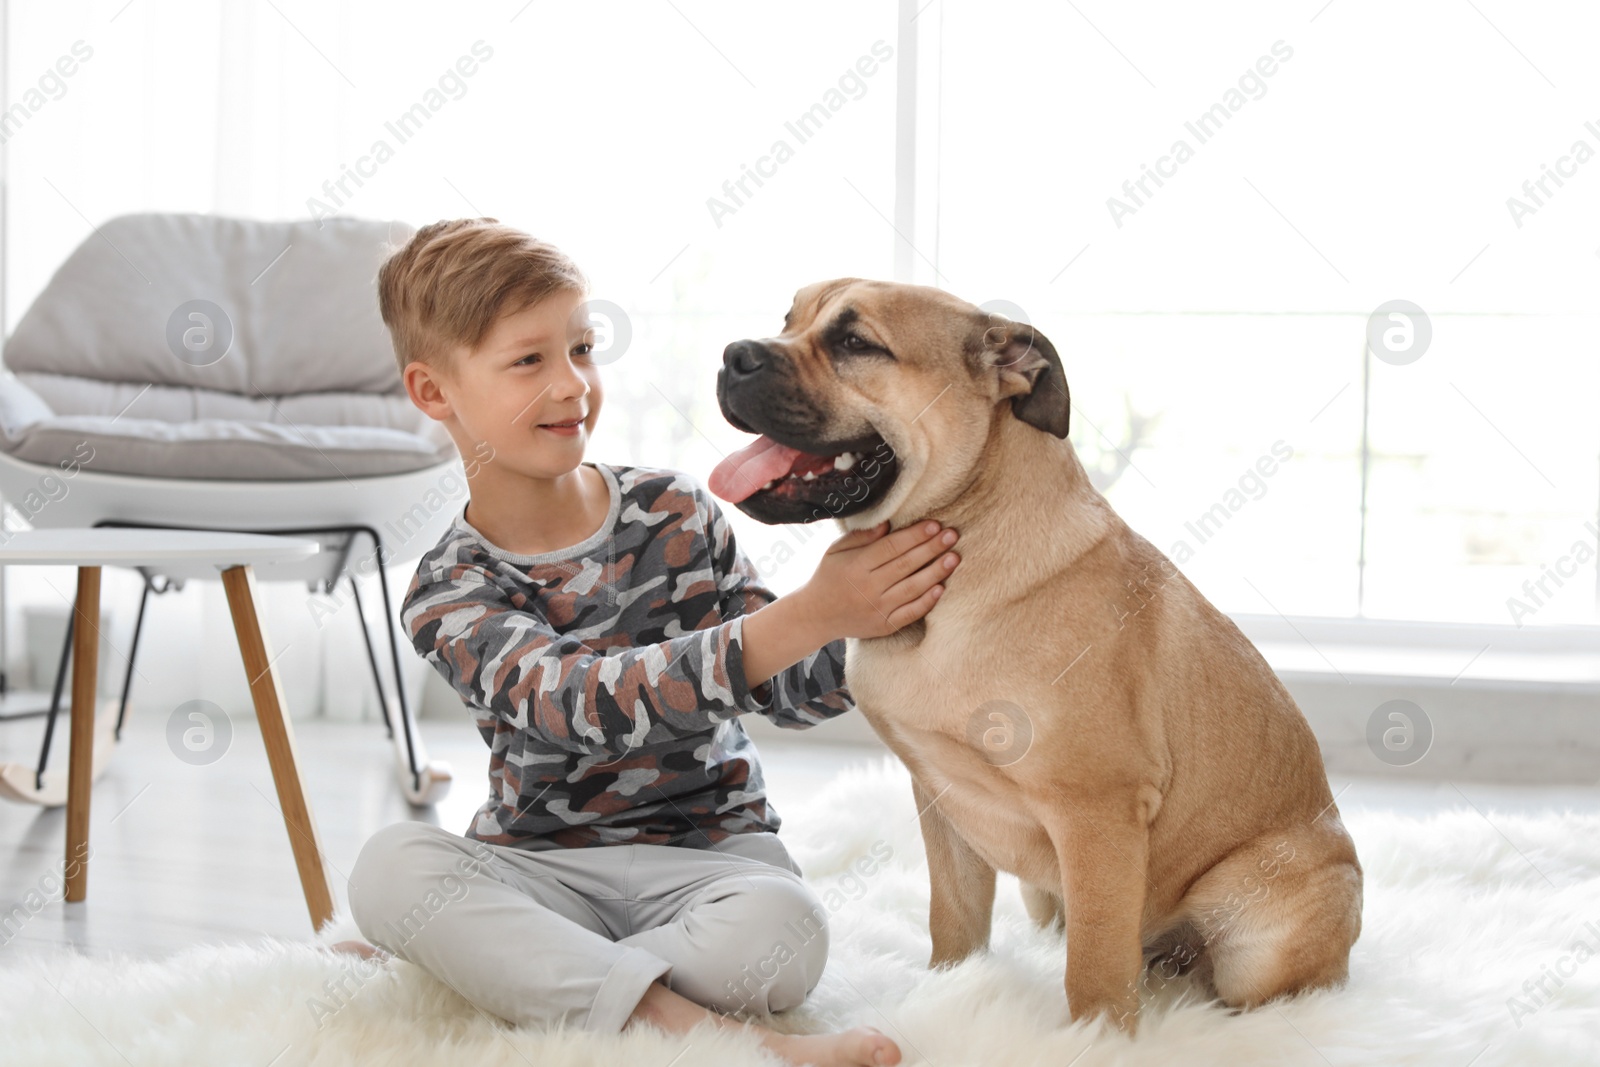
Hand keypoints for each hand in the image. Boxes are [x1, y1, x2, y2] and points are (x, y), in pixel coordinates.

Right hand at [796, 520, 959, 640]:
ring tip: (954, 558)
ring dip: (936, 572)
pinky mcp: (884, 626)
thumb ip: (861, 537)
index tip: (934, 524)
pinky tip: (941, 588)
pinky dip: (927, 601)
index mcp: (856, 565)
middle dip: (932, 548)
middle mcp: (868, 587)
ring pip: (913, 588)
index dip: (915, 535)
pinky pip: (910, 613)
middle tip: (952, 535)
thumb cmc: (828, 577)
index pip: (891, 547)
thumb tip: (888, 524)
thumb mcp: (835, 551)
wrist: (816, 616)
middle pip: (906, 564)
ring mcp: (877, 609)